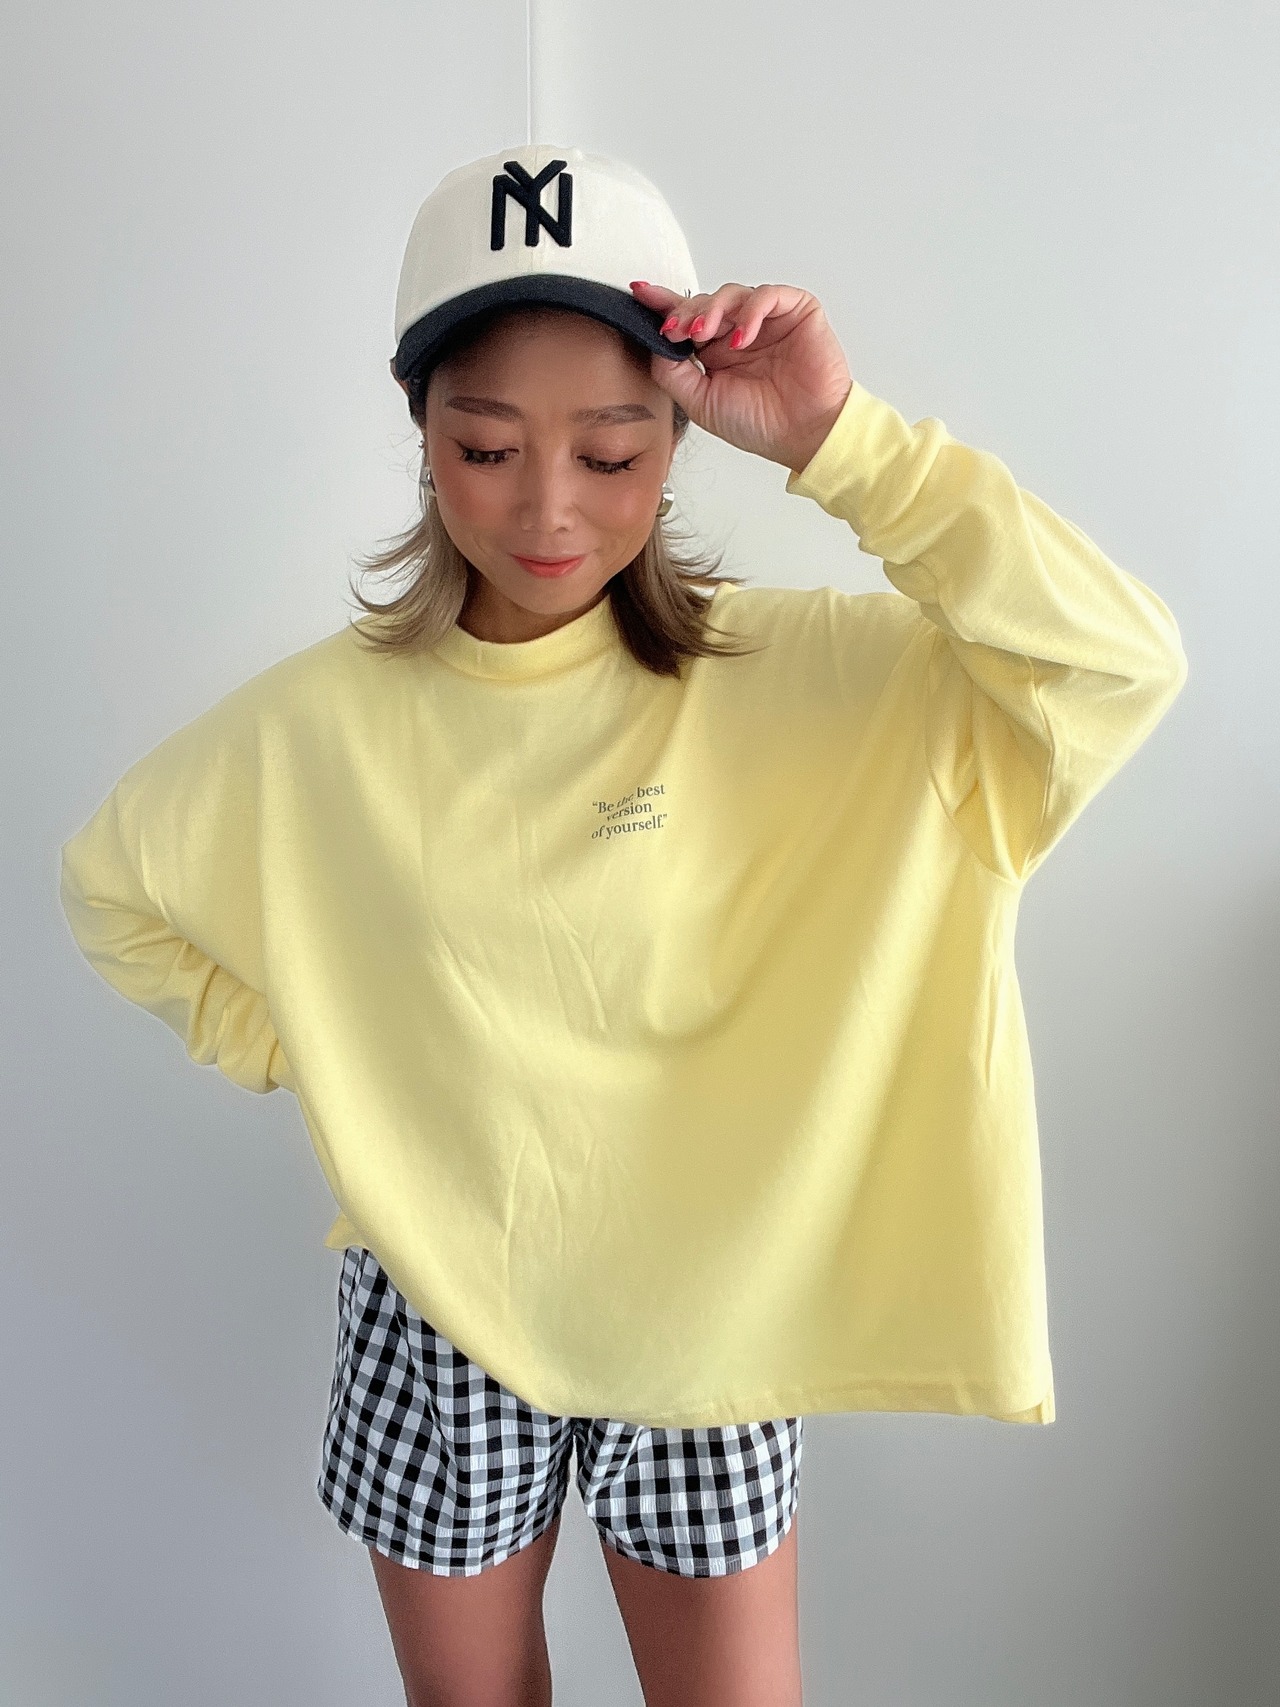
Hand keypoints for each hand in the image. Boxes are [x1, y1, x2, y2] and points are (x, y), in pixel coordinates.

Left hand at [629, 280, 852, 474]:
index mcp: (716, 352)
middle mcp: (739, 332)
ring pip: (732, 293)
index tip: (641, 294)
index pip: (687, 318)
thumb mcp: (700, 402)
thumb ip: (672, 372)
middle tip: (677, 329)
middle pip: (705, 302)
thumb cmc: (760, 424)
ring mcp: (767, 321)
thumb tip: (653, 342)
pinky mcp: (796, 312)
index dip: (663, 303)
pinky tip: (742, 337)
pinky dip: (751, 311)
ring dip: (714, 309)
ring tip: (706, 333)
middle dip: (686, 312)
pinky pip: (768, 295)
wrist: (805, 435)